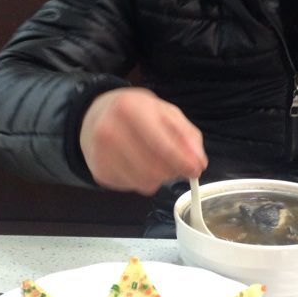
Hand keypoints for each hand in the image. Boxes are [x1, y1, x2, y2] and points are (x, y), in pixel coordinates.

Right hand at [80, 87, 207, 195]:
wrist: (99, 114)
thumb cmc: (136, 112)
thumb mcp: (166, 112)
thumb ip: (187, 134)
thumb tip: (198, 161)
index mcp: (129, 108)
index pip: (163, 146)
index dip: (184, 162)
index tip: (196, 168)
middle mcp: (109, 130)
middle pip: (155, 169)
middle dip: (174, 171)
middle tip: (179, 165)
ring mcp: (101, 153)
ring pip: (144, 182)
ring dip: (161, 178)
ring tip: (160, 162)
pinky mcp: (99, 172)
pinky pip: (133, 187)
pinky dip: (144, 180)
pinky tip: (141, 164)